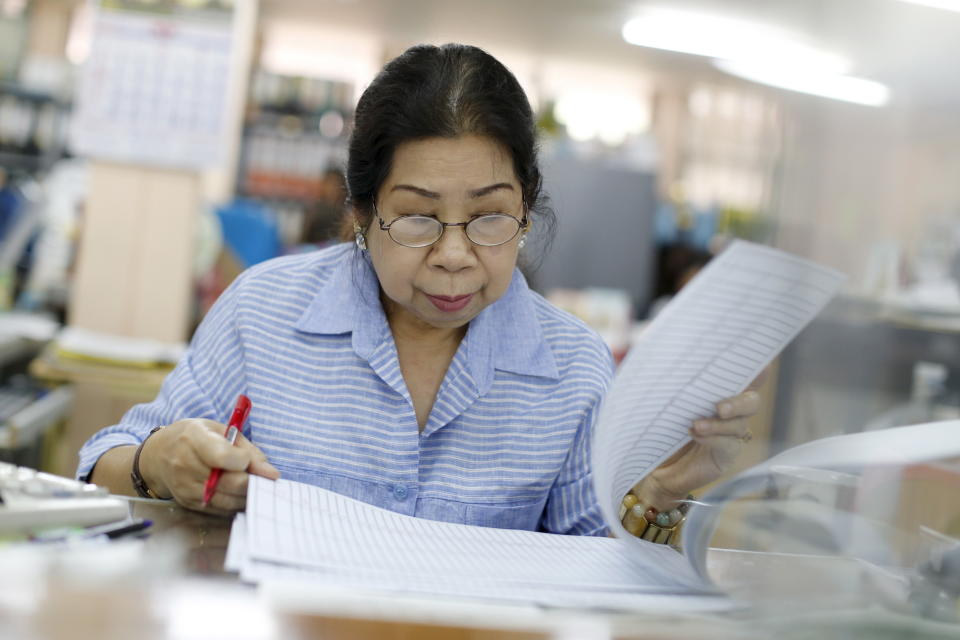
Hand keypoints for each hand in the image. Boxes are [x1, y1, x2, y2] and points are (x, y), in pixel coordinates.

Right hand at [140, 418, 279, 514]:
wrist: (160, 453)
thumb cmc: (196, 437)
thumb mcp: (220, 431)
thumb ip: (247, 450)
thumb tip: (270, 472)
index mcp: (193, 437)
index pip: (222, 456)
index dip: (243, 461)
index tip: (251, 460)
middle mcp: (184, 463)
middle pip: (228, 482)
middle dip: (251, 482)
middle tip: (264, 479)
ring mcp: (183, 486)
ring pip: (226, 499)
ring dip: (246, 496)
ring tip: (255, 486)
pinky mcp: (186, 502)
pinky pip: (218, 509)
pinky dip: (234, 504)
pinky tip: (240, 495)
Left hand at [624, 369, 767, 519]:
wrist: (654, 466)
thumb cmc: (660, 428)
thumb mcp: (665, 403)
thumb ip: (673, 385)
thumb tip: (663, 360)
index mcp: (718, 393)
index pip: (742, 377)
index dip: (755, 370)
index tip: (760, 366)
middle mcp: (729, 412)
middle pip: (751, 401)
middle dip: (738, 401)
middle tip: (719, 407)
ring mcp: (730, 434)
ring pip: (739, 424)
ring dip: (718, 424)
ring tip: (696, 425)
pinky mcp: (725, 454)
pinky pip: (729, 444)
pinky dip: (713, 439)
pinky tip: (696, 435)